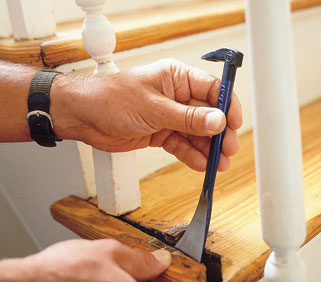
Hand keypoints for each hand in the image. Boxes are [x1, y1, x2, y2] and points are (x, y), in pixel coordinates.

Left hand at [52, 59, 241, 171]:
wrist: (86, 118)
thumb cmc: (111, 99)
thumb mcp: (154, 108)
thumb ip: (187, 118)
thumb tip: (217, 121)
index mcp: (176, 78)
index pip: (212, 90)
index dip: (226, 107)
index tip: (234, 125)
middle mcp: (175, 96)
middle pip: (207, 115)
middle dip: (219, 134)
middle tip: (228, 151)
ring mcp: (168, 116)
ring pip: (195, 134)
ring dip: (207, 149)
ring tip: (218, 164)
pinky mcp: (160, 133)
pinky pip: (181, 145)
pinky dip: (191, 155)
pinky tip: (201, 164)